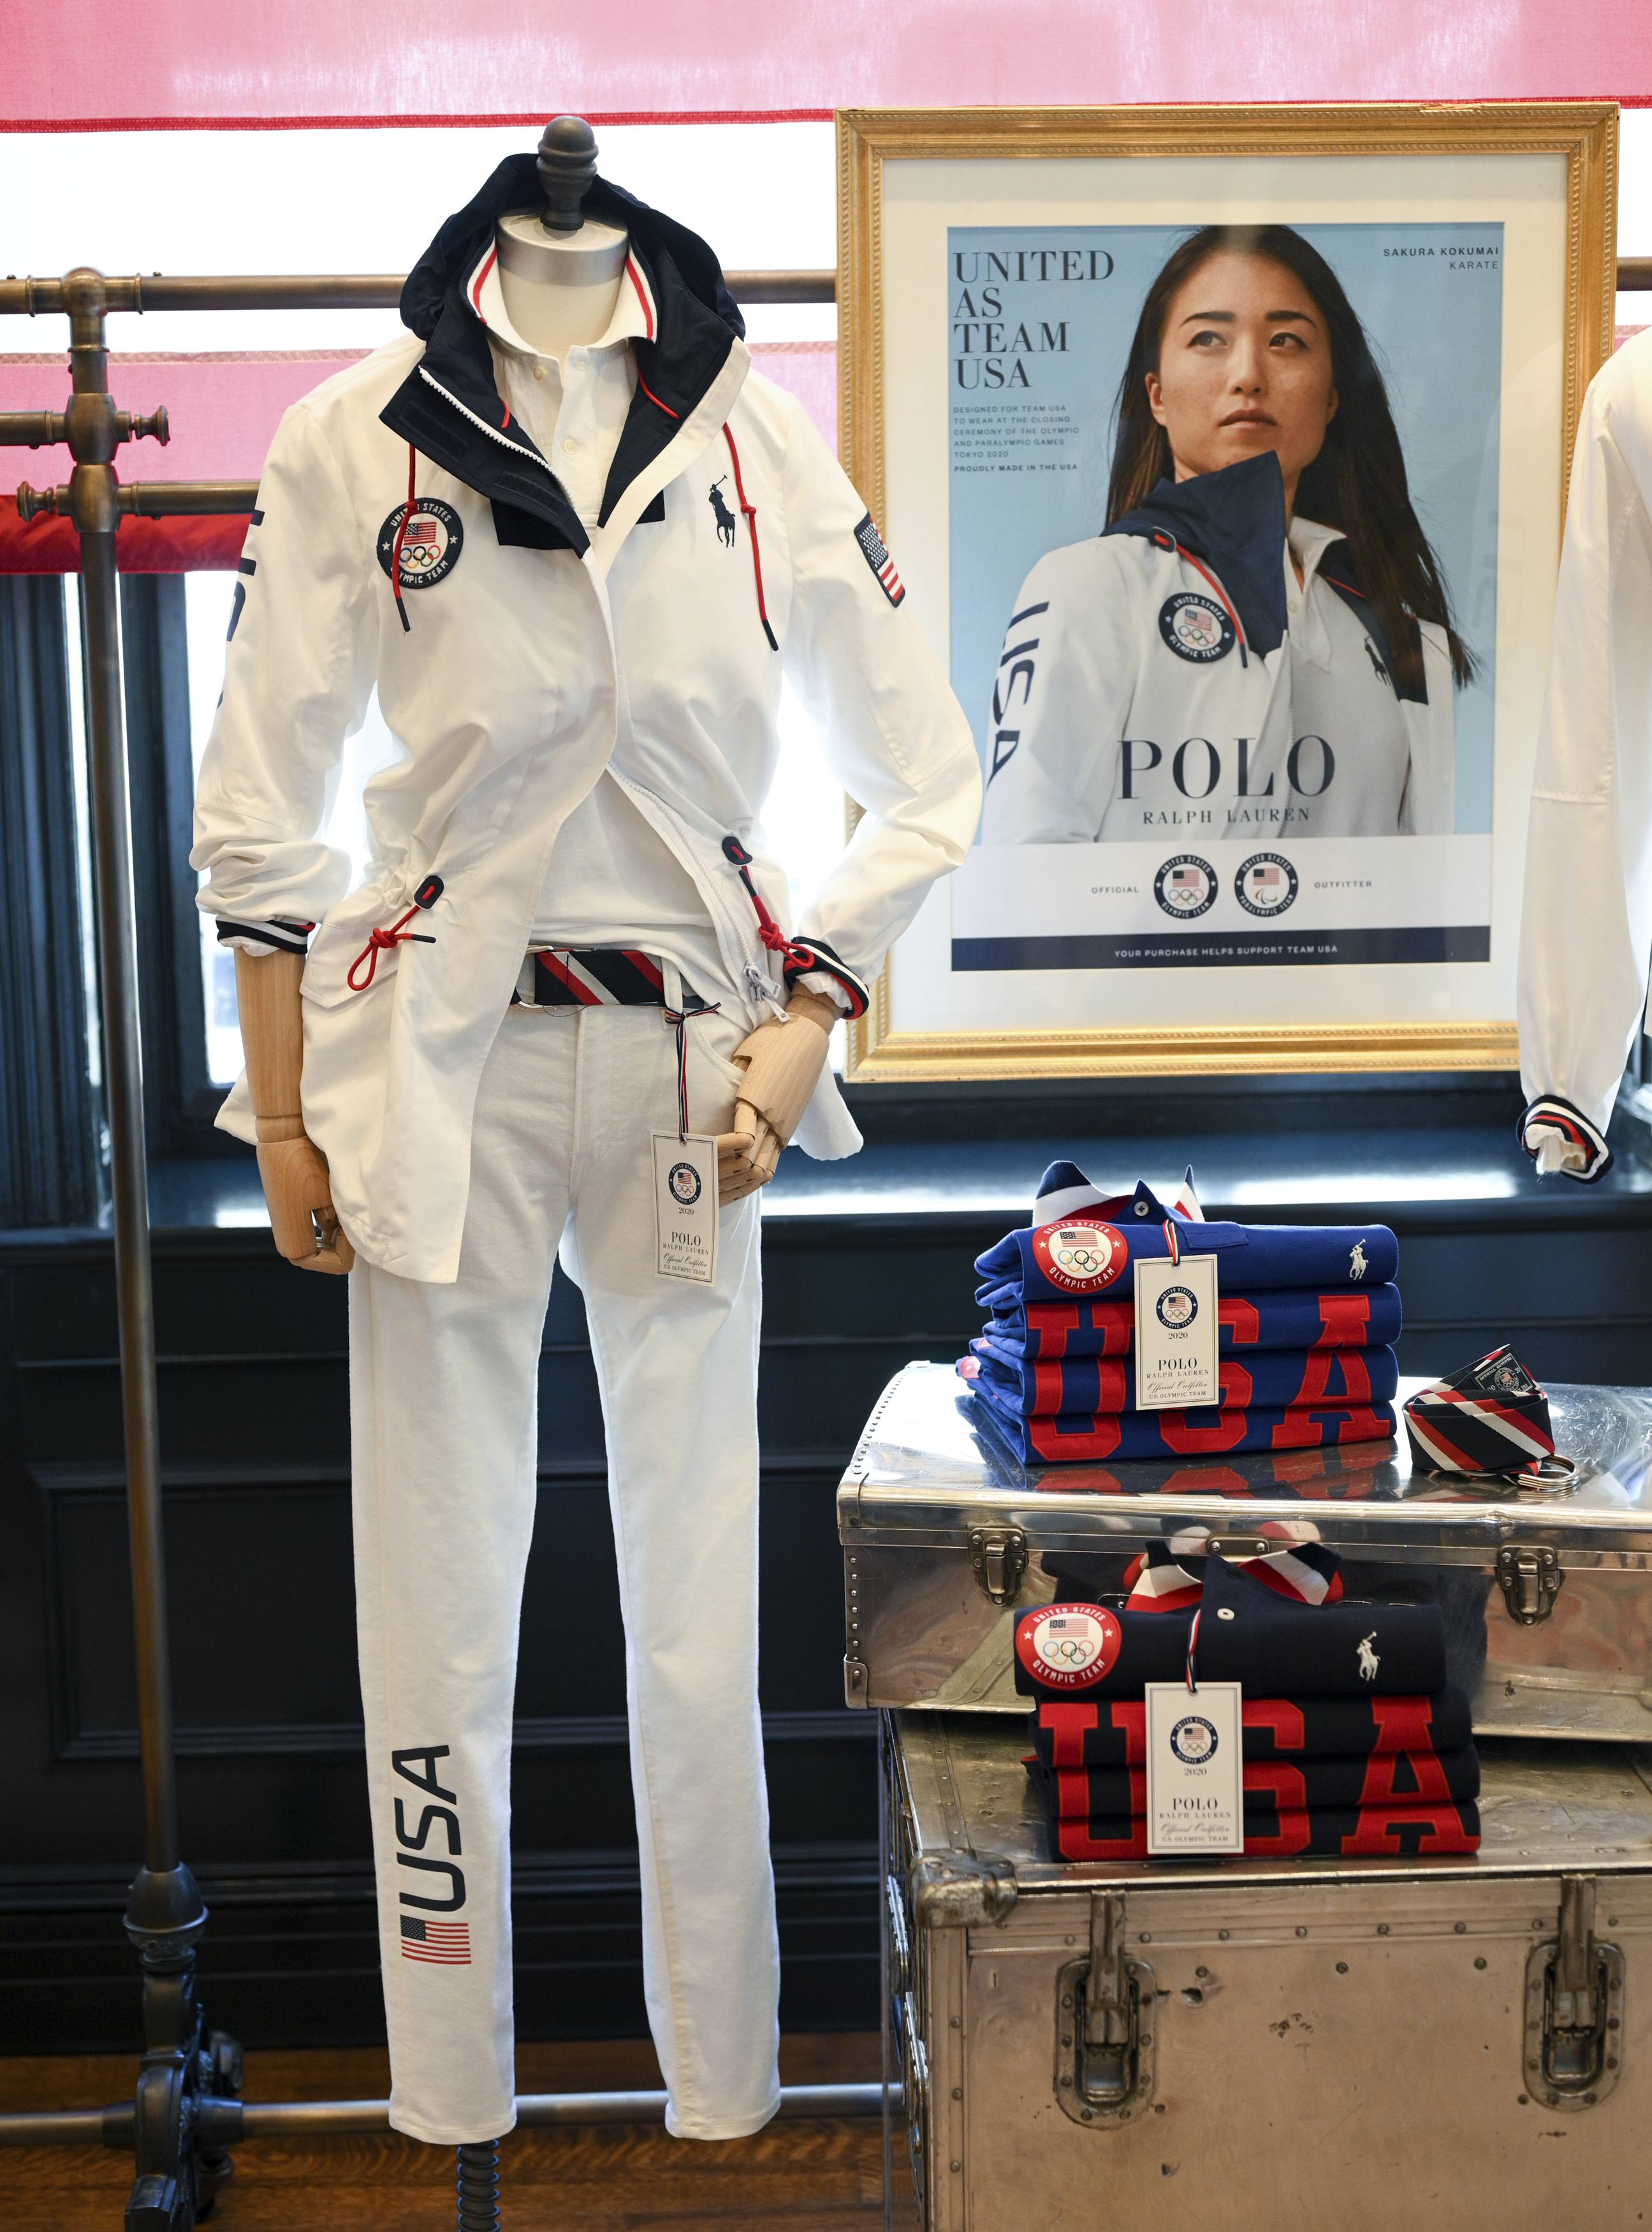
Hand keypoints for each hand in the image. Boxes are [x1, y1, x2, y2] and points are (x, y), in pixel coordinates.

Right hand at [255, 1133, 355, 1272]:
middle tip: (350, 1218)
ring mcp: (287, 1230)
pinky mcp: (289, 1217)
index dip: (351, 1249)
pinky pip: (314, 1235)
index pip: (336, 1265)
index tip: (352, 1225)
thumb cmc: (305, 1165)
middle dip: (344, 1243)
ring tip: (344, 1211)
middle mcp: (287, 1244)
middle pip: (328, 1258)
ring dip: (338, 1234)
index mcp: (295, 1246)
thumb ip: (339, 1226)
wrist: (281, 1139)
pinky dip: (329, 1227)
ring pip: (322, 1247)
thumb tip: (339, 1234)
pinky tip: (335, 1209)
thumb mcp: (329, 1200)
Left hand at [717, 988, 838, 1204]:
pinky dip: (753, 1178)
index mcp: (758, 1099)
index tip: (699, 1153)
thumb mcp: (743, 1055)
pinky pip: (772, 1163)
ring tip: (714, 1192)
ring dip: (737, 1183)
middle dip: (721, 1175)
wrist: (808, 1037)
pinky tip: (736, 1185)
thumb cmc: (770, 1040)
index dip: (719, 1152)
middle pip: (748, 1162)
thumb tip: (710, 1101)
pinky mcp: (789, 1130)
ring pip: (762, 1170)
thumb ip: (729, 1080)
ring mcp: (784, 1127)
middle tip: (697, 1183)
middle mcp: (774, 1119)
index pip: (741, 1140)